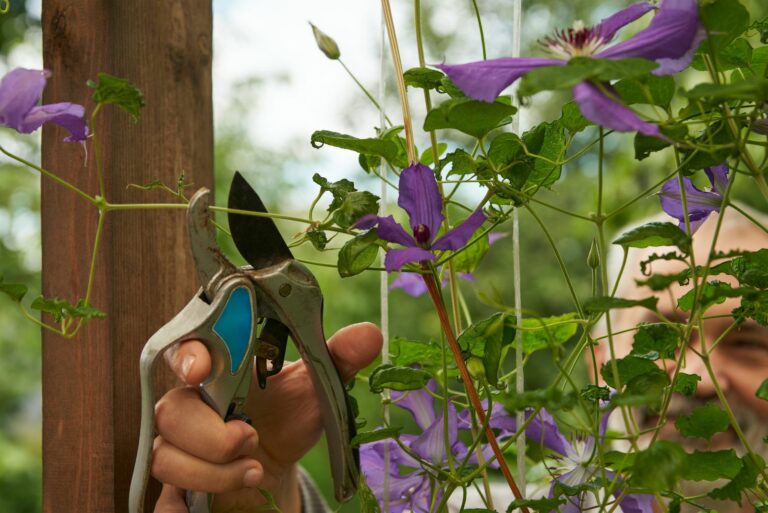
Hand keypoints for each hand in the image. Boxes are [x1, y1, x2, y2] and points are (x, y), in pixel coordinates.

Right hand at [151, 322, 382, 512]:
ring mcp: (178, 443)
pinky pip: (164, 496)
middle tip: (249, 438)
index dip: (187, 355)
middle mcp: (190, 402)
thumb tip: (369, 335)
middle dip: (211, 434)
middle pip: (171, 411)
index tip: (203, 367)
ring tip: (253, 470)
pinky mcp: (178, 480)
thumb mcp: (316, 389)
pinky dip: (196, 498)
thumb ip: (337, 359)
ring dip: (213, 471)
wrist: (275, 468)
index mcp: (219, 369)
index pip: (187, 349)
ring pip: (166, 457)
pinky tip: (231, 492)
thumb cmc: (288, 417)